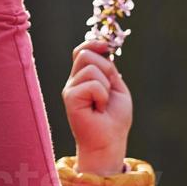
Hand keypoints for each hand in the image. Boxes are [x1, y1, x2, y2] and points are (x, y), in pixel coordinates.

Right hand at [62, 42, 131, 176]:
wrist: (110, 141)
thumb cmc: (114, 118)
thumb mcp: (116, 87)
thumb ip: (108, 68)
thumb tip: (103, 49)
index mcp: (84, 78)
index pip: (82, 51)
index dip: (94, 44)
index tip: (106, 48)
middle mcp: (74, 81)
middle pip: (86, 54)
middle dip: (106, 68)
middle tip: (109, 90)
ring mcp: (70, 89)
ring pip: (90, 68)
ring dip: (105, 86)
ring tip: (103, 103)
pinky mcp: (70, 98)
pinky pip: (92, 84)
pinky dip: (102, 96)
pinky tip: (99, 109)